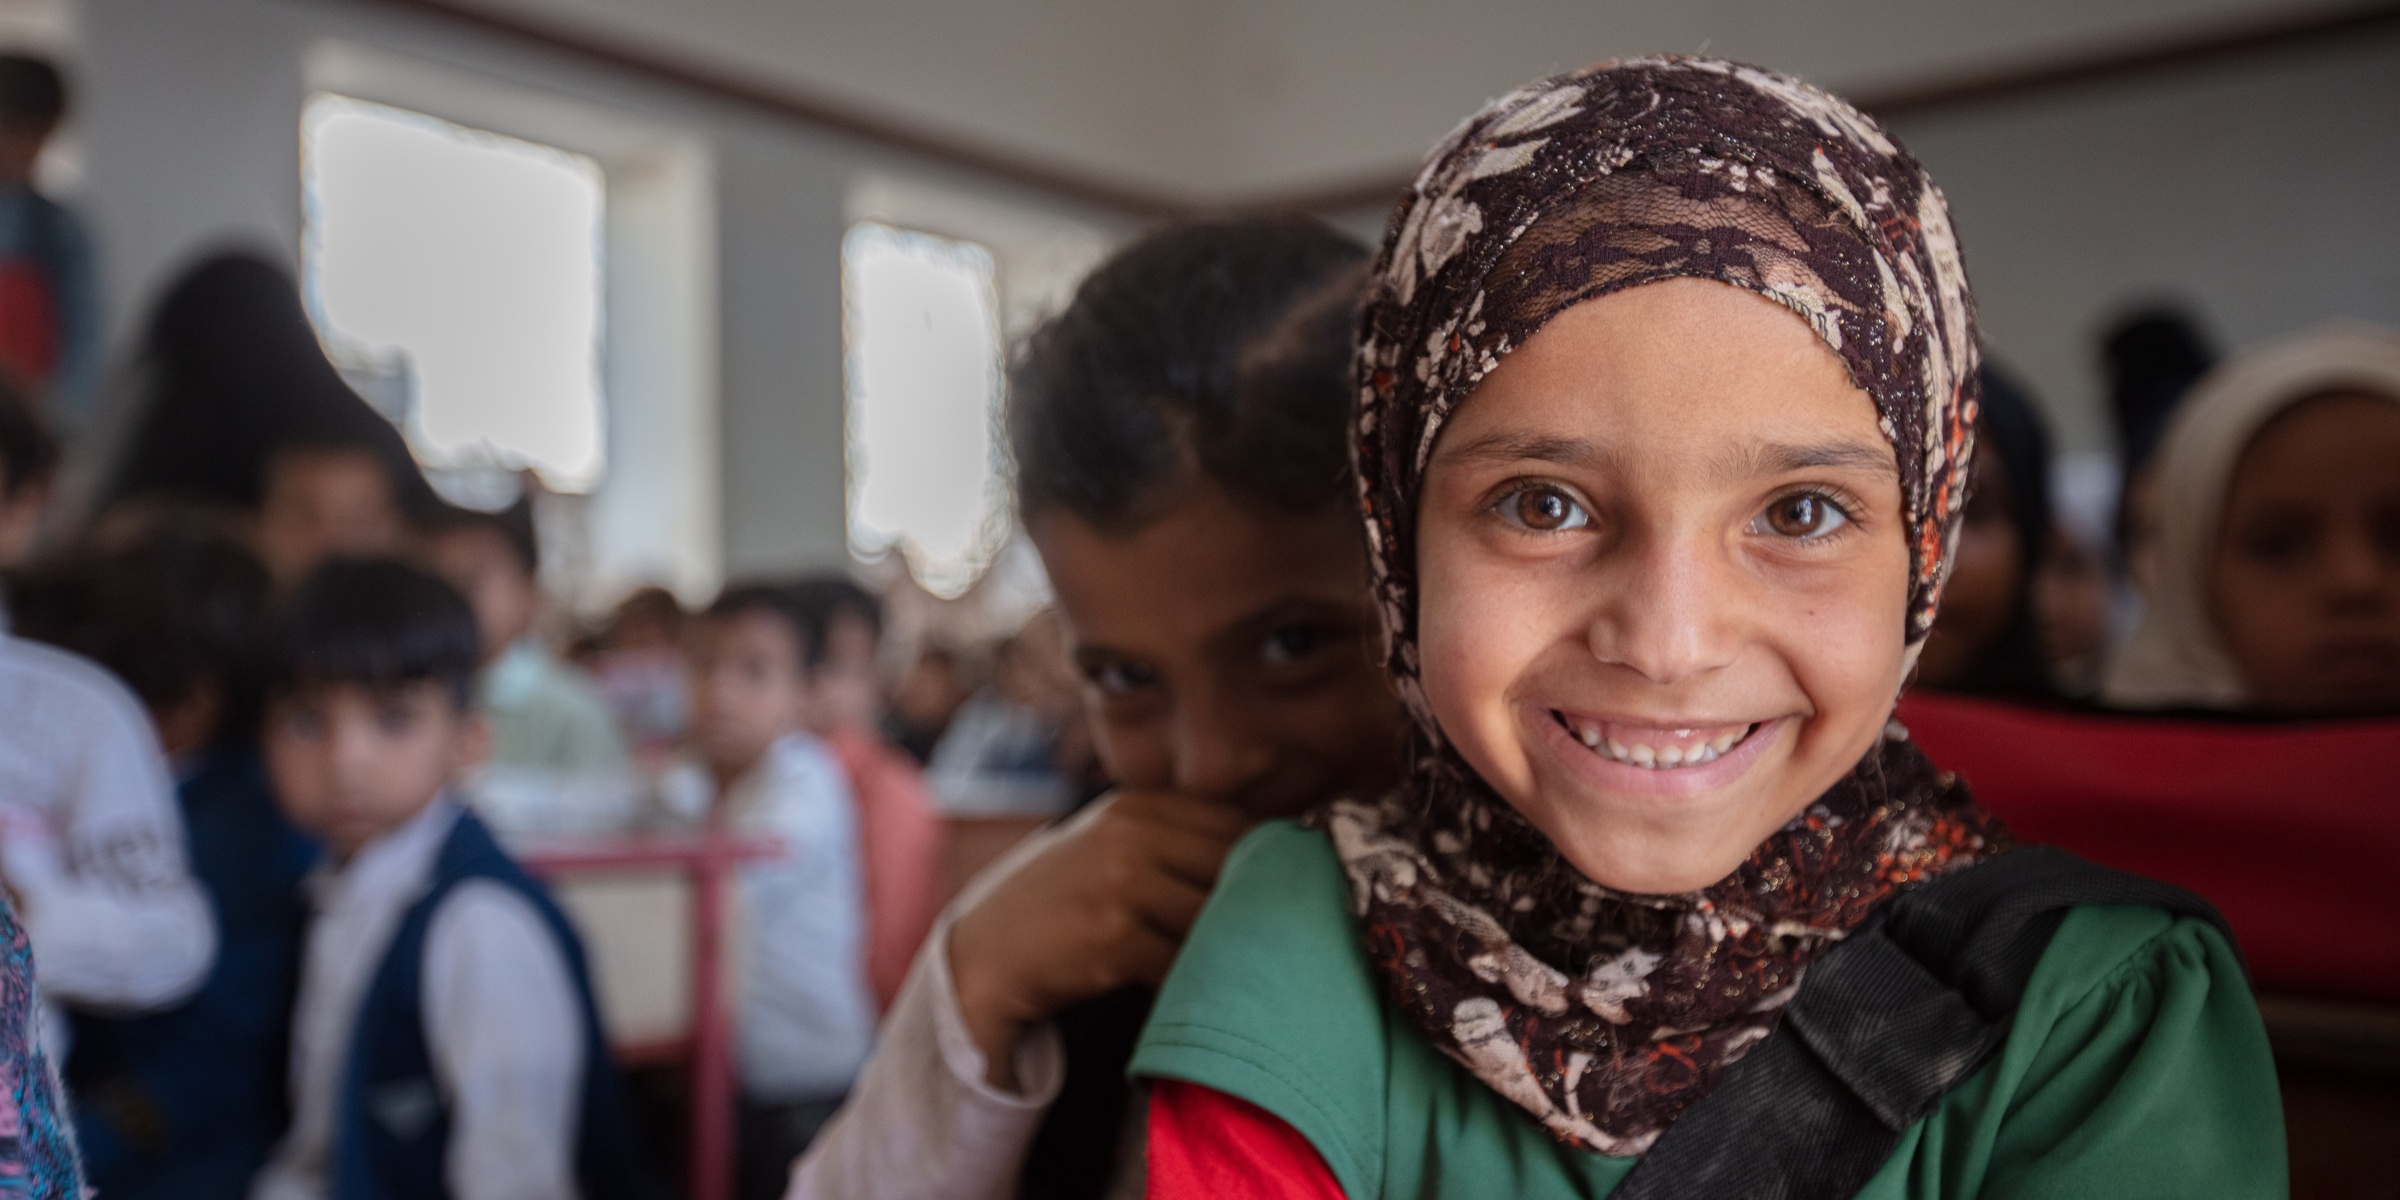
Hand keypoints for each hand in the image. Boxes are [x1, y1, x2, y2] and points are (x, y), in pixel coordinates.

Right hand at [947, 790, 1254, 1088]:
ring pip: (1214, 916)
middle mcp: (1129, 834)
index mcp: (1136, 806)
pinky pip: (1183, 961)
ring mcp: (1120, 882)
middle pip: (1233, 867)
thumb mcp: (1109, 846)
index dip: (1267, 861)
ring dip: (1229, 947)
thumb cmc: (1062, 901)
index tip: (1286, 891)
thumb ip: (1173, 839)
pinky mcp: (1113, 936)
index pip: (1234, 824)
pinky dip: (1193, 981)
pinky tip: (1190, 991)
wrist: (986, 953)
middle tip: (1275, 937)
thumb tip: (1272, 851)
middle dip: (1257, 905)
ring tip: (1237, 968)